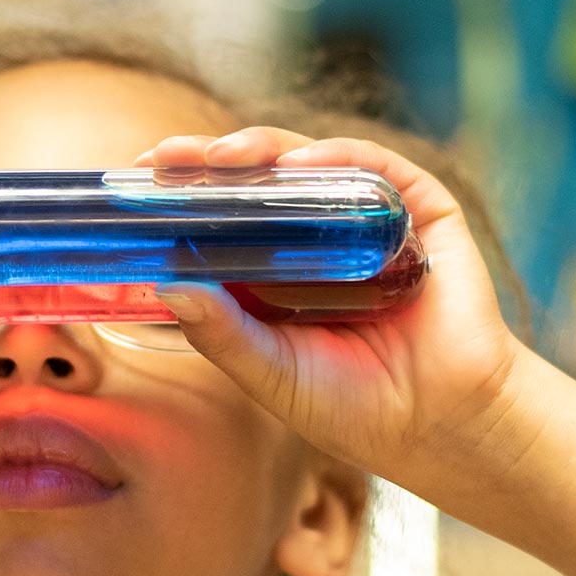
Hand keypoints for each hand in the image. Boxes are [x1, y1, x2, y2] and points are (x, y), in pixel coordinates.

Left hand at [139, 127, 534, 491]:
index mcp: (274, 273)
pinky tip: (303, 162)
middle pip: (256, 181)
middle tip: (165, 158)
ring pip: (307, 164)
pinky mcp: (420, 211)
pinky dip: (338, 157)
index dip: (181, 196)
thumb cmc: (351, 406)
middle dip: (208, 163)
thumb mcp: (269, 372)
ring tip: (220, 155)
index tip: (135, 183)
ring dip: (260, 150)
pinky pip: (375, 169)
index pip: (220, 218)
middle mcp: (317, 238)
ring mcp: (367, 220)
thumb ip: (221, 333)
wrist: (440, 425)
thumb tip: (166, 285)